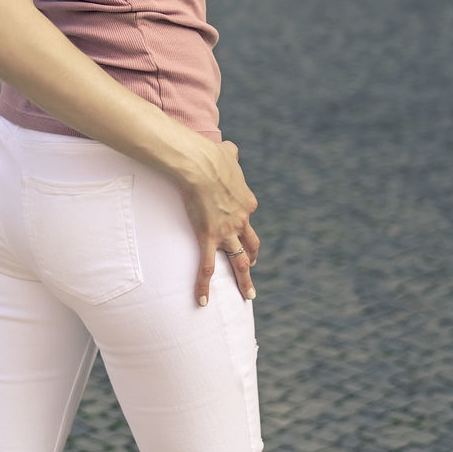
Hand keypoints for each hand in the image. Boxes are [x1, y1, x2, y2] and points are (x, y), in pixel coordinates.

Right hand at [177, 140, 259, 306]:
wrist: (200, 164)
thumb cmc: (212, 156)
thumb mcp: (228, 153)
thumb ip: (231, 154)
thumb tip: (229, 149)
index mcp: (246, 202)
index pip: (248, 219)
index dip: (246, 230)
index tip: (242, 236)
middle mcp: (241, 221)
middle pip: (251, 246)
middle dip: (252, 260)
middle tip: (251, 272)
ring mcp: (226, 232)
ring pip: (239, 262)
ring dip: (244, 280)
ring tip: (248, 295)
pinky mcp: (209, 238)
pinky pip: (207, 268)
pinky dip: (205, 287)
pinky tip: (203, 302)